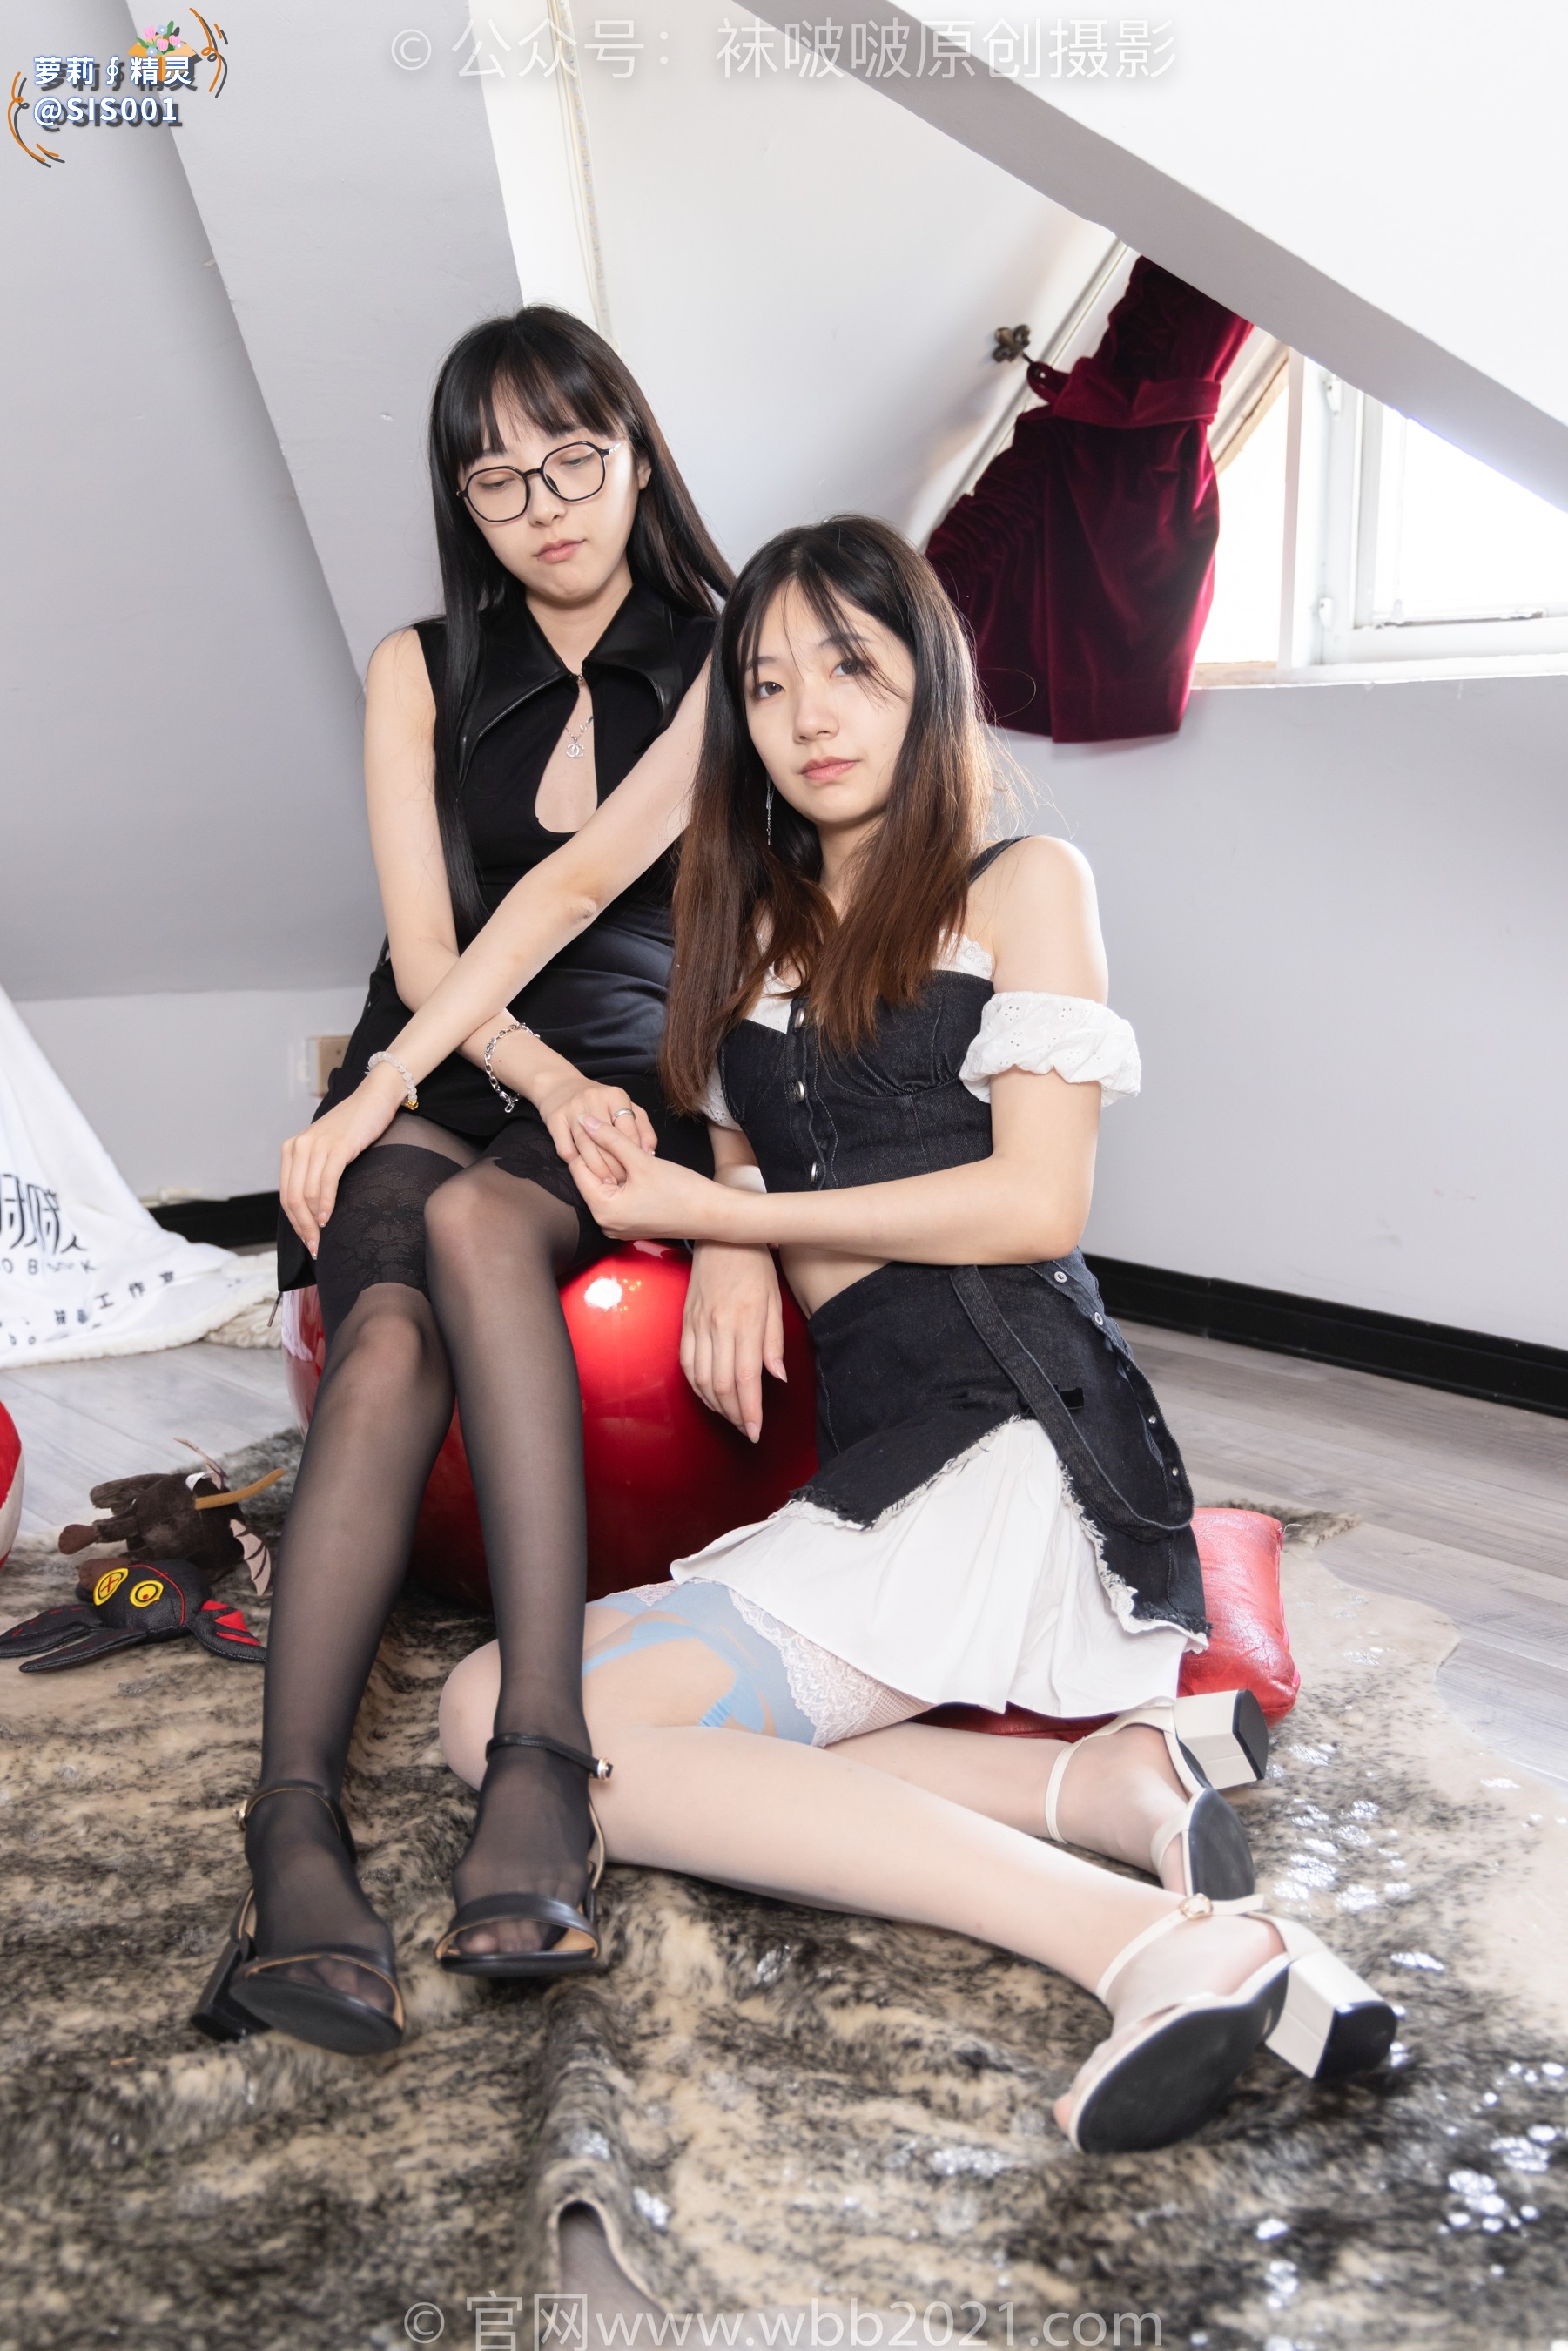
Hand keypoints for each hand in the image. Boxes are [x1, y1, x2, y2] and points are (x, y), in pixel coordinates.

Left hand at [279, 1063, 405, 1254]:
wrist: (374, 1099)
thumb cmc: (354, 1128)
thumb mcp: (327, 1149)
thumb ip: (314, 1172)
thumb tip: (313, 1210)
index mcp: (292, 1149)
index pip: (286, 1195)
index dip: (294, 1222)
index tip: (307, 1241)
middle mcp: (299, 1147)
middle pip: (293, 1198)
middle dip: (302, 1227)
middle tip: (314, 1247)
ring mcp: (316, 1146)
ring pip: (307, 1194)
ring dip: (314, 1221)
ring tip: (322, 1238)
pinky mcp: (337, 1146)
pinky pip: (326, 1182)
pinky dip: (325, 1204)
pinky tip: (329, 1218)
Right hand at [532, 1072, 657, 1180]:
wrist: (560, 1086)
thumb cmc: (600, 1102)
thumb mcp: (625, 1108)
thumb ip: (642, 1129)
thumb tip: (649, 1153)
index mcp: (616, 1096)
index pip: (628, 1131)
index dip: (633, 1154)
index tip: (635, 1170)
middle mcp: (593, 1098)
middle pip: (607, 1141)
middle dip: (616, 1165)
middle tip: (621, 1181)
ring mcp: (572, 1108)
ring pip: (586, 1146)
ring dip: (597, 1169)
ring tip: (606, 1182)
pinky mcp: (554, 1118)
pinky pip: (566, 1149)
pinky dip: (576, 1163)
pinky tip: (585, 1172)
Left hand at [568, 1117, 733, 1243]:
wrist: (713, 1215)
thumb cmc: (682, 1191)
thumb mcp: (642, 1161)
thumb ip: (611, 1139)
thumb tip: (586, 1121)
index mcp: (603, 1211)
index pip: (579, 1169)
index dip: (584, 1143)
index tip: (589, 1121)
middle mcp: (606, 1224)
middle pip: (591, 1179)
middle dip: (597, 1154)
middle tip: (603, 1128)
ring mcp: (618, 1227)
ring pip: (605, 1187)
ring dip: (610, 1165)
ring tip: (618, 1142)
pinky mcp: (631, 1225)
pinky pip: (617, 1197)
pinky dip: (621, 1179)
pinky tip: (631, 1163)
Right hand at [682, 1242, 784, 1441]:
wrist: (721, 1236)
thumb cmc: (754, 1266)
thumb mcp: (774, 1300)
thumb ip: (773, 1342)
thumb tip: (777, 1377)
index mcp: (744, 1321)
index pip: (745, 1378)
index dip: (750, 1410)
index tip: (756, 1431)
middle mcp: (717, 1327)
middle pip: (722, 1385)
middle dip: (734, 1415)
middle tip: (747, 1430)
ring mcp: (697, 1325)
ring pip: (701, 1379)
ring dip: (716, 1405)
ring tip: (732, 1417)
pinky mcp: (686, 1323)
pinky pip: (686, 1363)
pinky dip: (697, 1386)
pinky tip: (709, 1395)